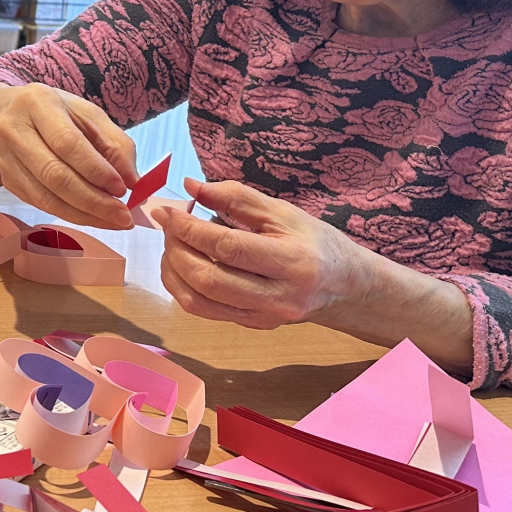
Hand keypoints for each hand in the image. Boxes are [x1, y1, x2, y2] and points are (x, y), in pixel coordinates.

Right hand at [0, 80, 138, 228]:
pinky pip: (41, 204)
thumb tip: (133, 182)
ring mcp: (5, 158)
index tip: (122, 189)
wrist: (5, 115)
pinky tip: (94, 217)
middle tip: (124, 216)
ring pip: (46, 197)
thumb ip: (115, 144)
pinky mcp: (6, 181)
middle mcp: (13, 129)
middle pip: (54, 174)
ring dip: (84, 214)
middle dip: (93, 200)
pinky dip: (72, 215)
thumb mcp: (88, 115)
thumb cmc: (55, 112)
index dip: (95, 169)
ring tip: (114, 221)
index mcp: (37, 103)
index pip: (67, 142)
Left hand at [152, 178, 372, 328]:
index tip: (167, 210)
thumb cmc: (315, 242)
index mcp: (292, 262)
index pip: (227, 248)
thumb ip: (237, 197)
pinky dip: (182, 287)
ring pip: (199, 301)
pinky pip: (204, 311)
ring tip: (171, 242)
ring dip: (173, 270)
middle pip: (208, 279)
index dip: (190, 228)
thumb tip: (191, 186)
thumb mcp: (283, 212)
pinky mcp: (251, 325)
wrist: (344, 286)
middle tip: (167, 225)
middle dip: (176, 248)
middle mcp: (278, 297)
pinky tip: (179, 264)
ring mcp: (263, 317)